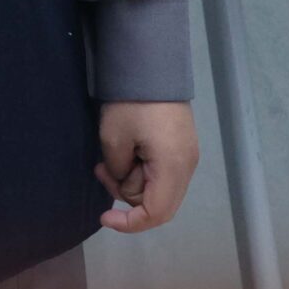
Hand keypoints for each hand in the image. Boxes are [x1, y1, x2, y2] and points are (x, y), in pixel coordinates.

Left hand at [95, 101, 198, 234]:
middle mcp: (187, 166)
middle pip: (158, 202)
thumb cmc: (131, 103)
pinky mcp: (182, 145)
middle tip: (101, 170)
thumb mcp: (114, 140)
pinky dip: (141, 169)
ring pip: (158, 187)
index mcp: (173, 168)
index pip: (156, 214)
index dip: (130, 223)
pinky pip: (161, 172)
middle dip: (126, 194)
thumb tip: (126, 178)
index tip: (104, 217)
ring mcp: (187, 155)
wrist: (152, 64)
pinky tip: (125, 151)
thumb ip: (119, 172)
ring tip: (108, 156)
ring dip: (131, 179)